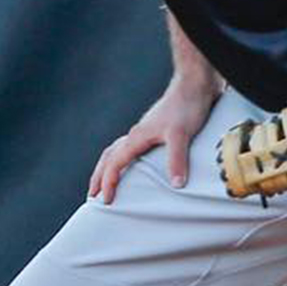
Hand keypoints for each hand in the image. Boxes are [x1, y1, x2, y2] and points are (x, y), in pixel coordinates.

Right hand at [89, 82, 218, 203]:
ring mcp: (145, 132)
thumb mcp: (181, 135)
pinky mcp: (155, 130)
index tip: (105, 201)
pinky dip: (124, 160)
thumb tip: (176, 185)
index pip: (114, 164)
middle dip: (99, 177)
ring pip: (118, 151)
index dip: (108, 183)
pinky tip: (134, 165)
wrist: (194, 83)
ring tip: (106, 182)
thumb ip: (177, 160)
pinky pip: (131, 148)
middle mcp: (136, 134)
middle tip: (92, 195)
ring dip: (108, 167)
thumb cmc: (186, 105)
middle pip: (108, 157)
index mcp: (137, 137)